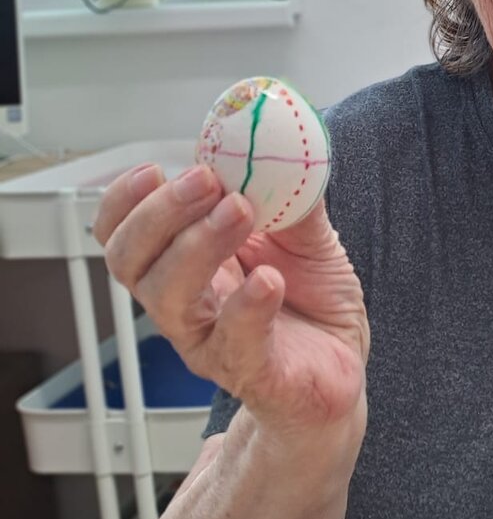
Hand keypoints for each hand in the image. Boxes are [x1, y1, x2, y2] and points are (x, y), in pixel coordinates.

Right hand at [93, 162, 369, 439]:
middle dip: (159, 214)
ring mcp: (213, 343)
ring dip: (197, 246)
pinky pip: (235, 344)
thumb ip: (290, 194)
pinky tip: (266, 280)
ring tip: (240, 211)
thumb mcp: (306, 234)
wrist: (343, 368)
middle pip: (130, 262)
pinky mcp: (253, 374)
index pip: (123, 235)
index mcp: (186, 266)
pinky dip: (246, 308)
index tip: (153, 168)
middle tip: (205, 180)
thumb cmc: (312, 303)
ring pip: (169, 300)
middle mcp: (186, 306)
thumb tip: (282, 144)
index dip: (123, 202)